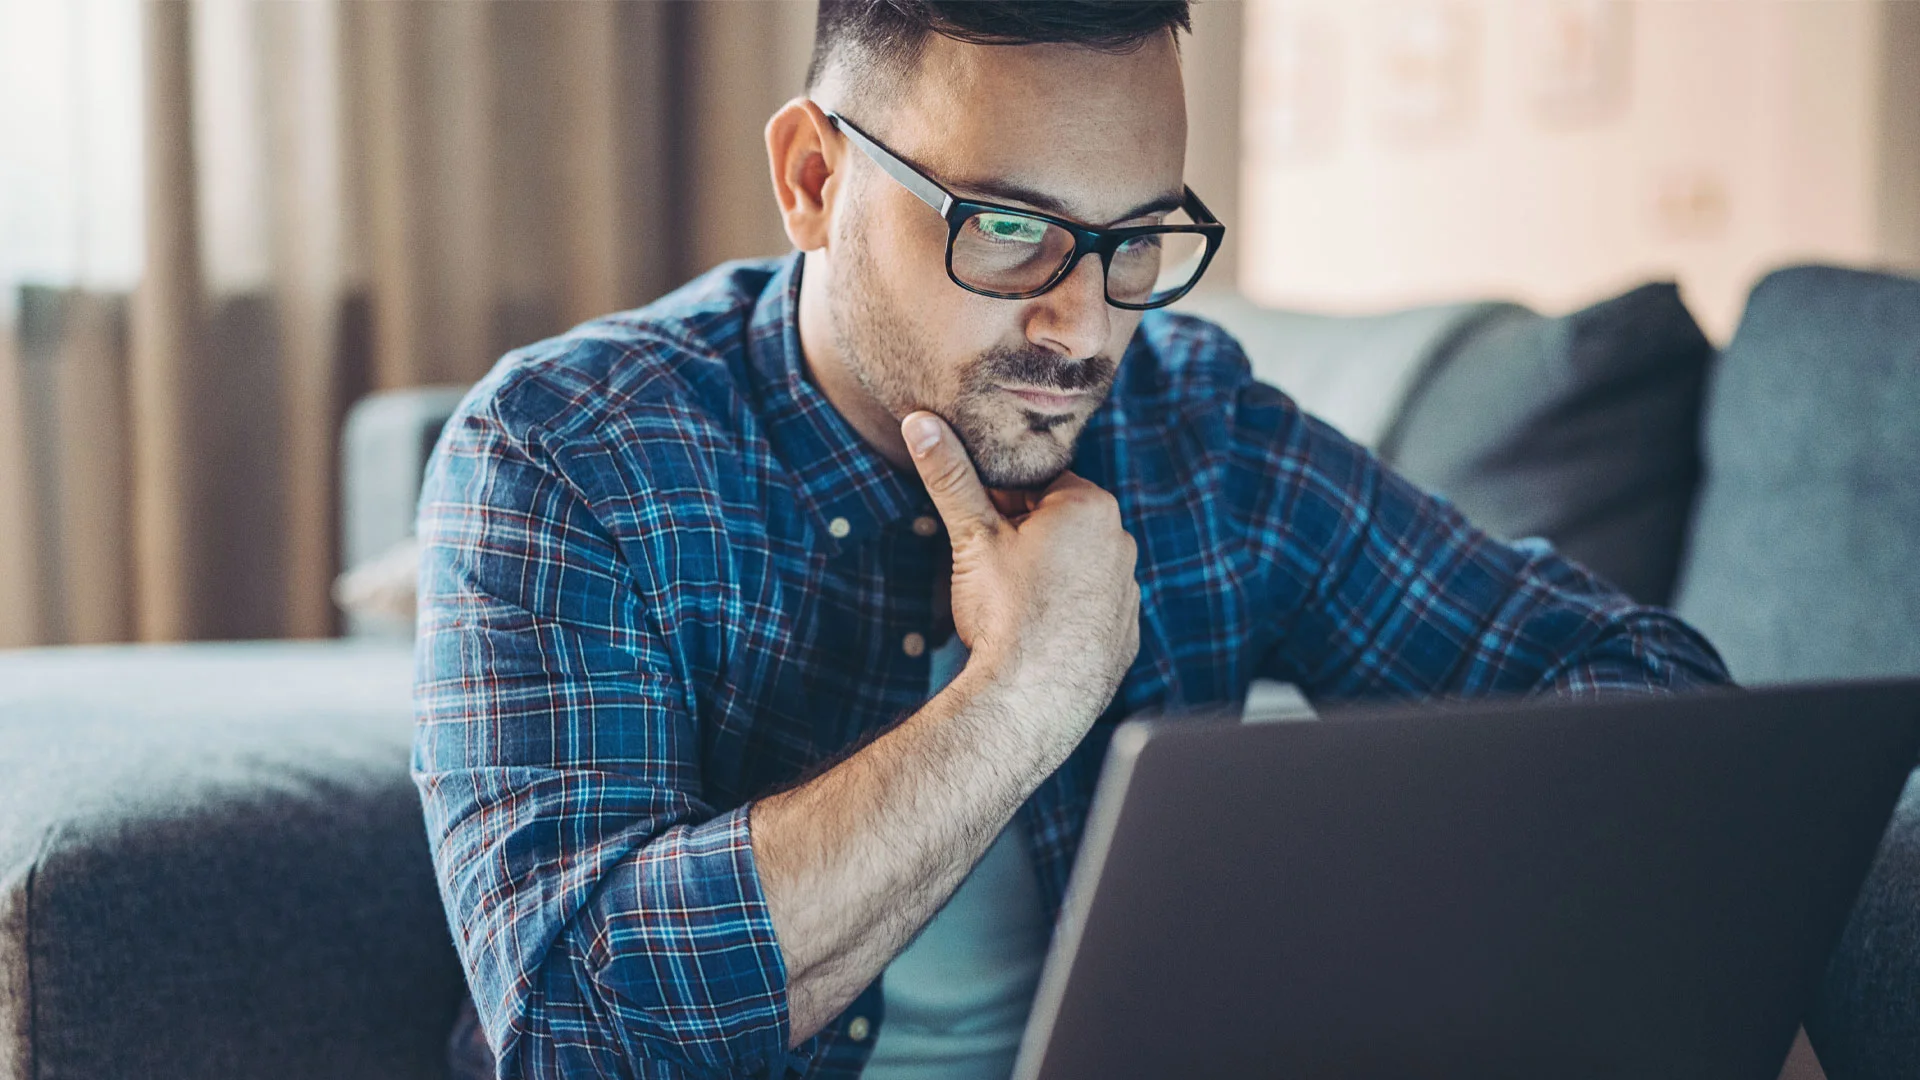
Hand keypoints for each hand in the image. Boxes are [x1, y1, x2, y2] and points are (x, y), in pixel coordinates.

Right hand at [901, 411, 1140, 737]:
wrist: (1031, 698)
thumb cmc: (1005, 610)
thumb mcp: (973, 535)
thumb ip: (950, 475)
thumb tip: (921, 422)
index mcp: (1089, 506)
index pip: (1039, 485)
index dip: (1001, 506)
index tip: (981, 532)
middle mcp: (1122, 542)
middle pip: (1060, 524)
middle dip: (1024, 539)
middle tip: (991, 571)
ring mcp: (1129, 591)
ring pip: (1077, 567)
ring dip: (1046, 576)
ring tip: (1012, 607)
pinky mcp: (1125, 634)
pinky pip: (1091, 609)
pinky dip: (1066, 614)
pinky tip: (1036, 634)